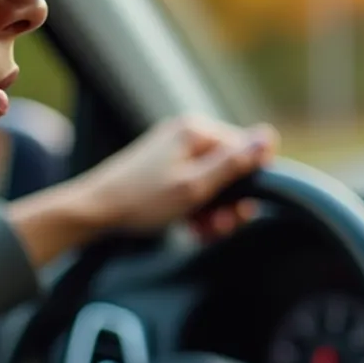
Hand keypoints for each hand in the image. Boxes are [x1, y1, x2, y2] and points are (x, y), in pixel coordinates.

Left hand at [76, 115, 277, 234]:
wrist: (93, 212)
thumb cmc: (142, 200)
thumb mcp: (194, 187)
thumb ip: (233, 163)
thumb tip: (269, 136)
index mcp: (196, 130)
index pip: (247, 150)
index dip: (247, 184)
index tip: (236, 212)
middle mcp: (187, 134)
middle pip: (231, 168)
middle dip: (229, 202)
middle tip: (216, 228)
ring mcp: (175, 151)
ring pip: (214, 181)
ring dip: (213, 210)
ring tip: (200, 232)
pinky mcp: (165, 168)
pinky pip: (195, 185)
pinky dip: (197, 208)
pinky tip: (191, 228)